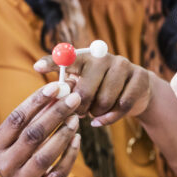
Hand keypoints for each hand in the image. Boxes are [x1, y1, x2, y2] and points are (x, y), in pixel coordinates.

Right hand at [0, 84, 80, 176]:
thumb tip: (59, 88)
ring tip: (76, 118)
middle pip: (32, 135)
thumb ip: (36, 115)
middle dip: (55, 114)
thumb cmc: (24, 154)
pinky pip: (58, 173)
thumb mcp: (21, 137)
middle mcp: (4, 165)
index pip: (16, 119)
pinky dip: (70, 154)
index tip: (56, 86)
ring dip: (63, 134)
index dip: (36, 101)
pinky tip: (77, 139)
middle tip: (73, 98)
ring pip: (45, 155)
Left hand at [34, 52, 152, 125]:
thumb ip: (70, 88)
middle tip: (80, 113)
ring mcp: (123, 65)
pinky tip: (105, 118)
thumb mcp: (83, 86)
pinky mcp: (140, 77)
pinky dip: (112, 118)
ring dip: (98, 113)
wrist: (136, 92)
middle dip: (80, 108)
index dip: (51, 62)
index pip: (65, 58)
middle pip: (85, 90)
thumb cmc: (100, 90)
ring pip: (104, 101)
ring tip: (96, 111)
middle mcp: (102, 57)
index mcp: (84, 58)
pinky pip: (123, 106)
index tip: (37, 67)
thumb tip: (56, 95)